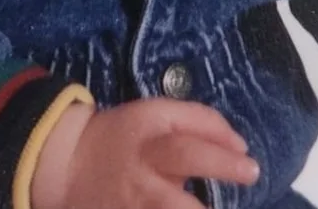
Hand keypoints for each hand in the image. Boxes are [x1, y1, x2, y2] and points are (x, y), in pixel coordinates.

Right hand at [32, 98, 259, 208]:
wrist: (66, 166)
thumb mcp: (151, 118)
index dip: (222, 134)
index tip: (245, 153)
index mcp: (146, 125)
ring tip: (218, 207)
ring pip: (173, 203)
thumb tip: (238, 146)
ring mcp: (134, 196)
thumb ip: (192, 125)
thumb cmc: (121, 138)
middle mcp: (142, 158)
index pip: (190, 121)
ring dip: (198, 206)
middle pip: (184, 155)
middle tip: (251, 172)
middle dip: (221, 163)